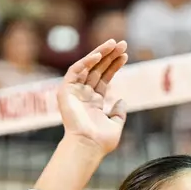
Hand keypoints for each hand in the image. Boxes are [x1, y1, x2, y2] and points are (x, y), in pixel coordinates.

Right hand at [57, 39, 127, 154]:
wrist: (88, 146)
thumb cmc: (101, 141)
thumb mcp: (115, 124)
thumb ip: (119, 112)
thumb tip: (122, 100)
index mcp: (93, 102)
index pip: (104, 78)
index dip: (114, 65)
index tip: (125, 54)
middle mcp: (83, 95)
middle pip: (97, 69)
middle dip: (109, 55)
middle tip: (122, 43)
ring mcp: (74, 92)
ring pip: (87, 67)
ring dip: (100, 53)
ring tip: (114, 43)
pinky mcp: (65, 91)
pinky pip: (75, 71)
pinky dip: (85, 62)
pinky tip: (98, 55)